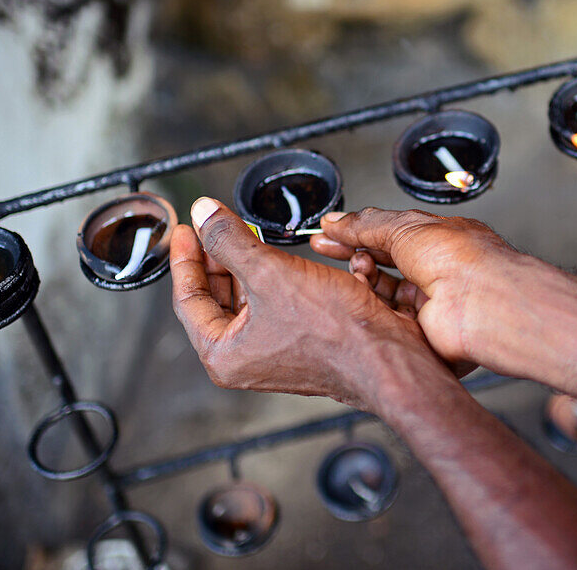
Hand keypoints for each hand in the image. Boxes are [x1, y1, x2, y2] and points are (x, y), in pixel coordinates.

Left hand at [169, 197, 447, 411]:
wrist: (389, 356)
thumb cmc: (336, 333)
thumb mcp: (270, 272)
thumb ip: (230, 240)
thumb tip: (204, 216)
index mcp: (224, 354)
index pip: (188, 298)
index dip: (186, 257)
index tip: (187, 230)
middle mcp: (247, 360)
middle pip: (218, 298)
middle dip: (219, 258)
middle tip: (216, 227)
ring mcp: (277, 354)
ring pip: (251, 300)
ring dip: (252, 265)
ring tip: (251, 234)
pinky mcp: (304, 344)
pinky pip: (281, 304)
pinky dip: (280, 278)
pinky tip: (288, 257)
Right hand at [310, 208, 559, 372]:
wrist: (480, 303)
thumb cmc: (462, 260)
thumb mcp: (405, 227)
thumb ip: (367, 225)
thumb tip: (337, 220)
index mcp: (438, 241)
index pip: (390, 235)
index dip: (357, 233)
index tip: (326, 233)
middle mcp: (435, 272)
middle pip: (383, 264)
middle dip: (352, 255)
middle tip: (322, 248)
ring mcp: (429, 304)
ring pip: (381, 294)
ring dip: (362, 280)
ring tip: (355, 271)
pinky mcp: (422, 335)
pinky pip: (387, 321)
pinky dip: (372, 308)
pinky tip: (363, 297)